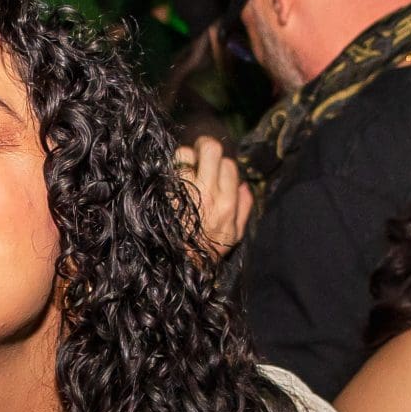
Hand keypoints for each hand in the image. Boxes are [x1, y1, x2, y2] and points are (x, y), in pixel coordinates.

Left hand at [176, 137, 252, 257]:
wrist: (179, 265)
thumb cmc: (208, 250)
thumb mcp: (235, 234)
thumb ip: (244, 208)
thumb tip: (245, 185)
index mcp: (226, 202)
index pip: (229, 165)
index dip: (223, 162)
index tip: (217, 168)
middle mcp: (207, 192)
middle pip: (210, 149)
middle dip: (206, 146)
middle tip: (202, 151)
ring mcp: (184, 191)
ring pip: (185, 154)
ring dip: (185, 156)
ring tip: (184, 165)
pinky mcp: (165, 193)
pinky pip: (168, 168)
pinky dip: (170, 167)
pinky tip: (171, 176)